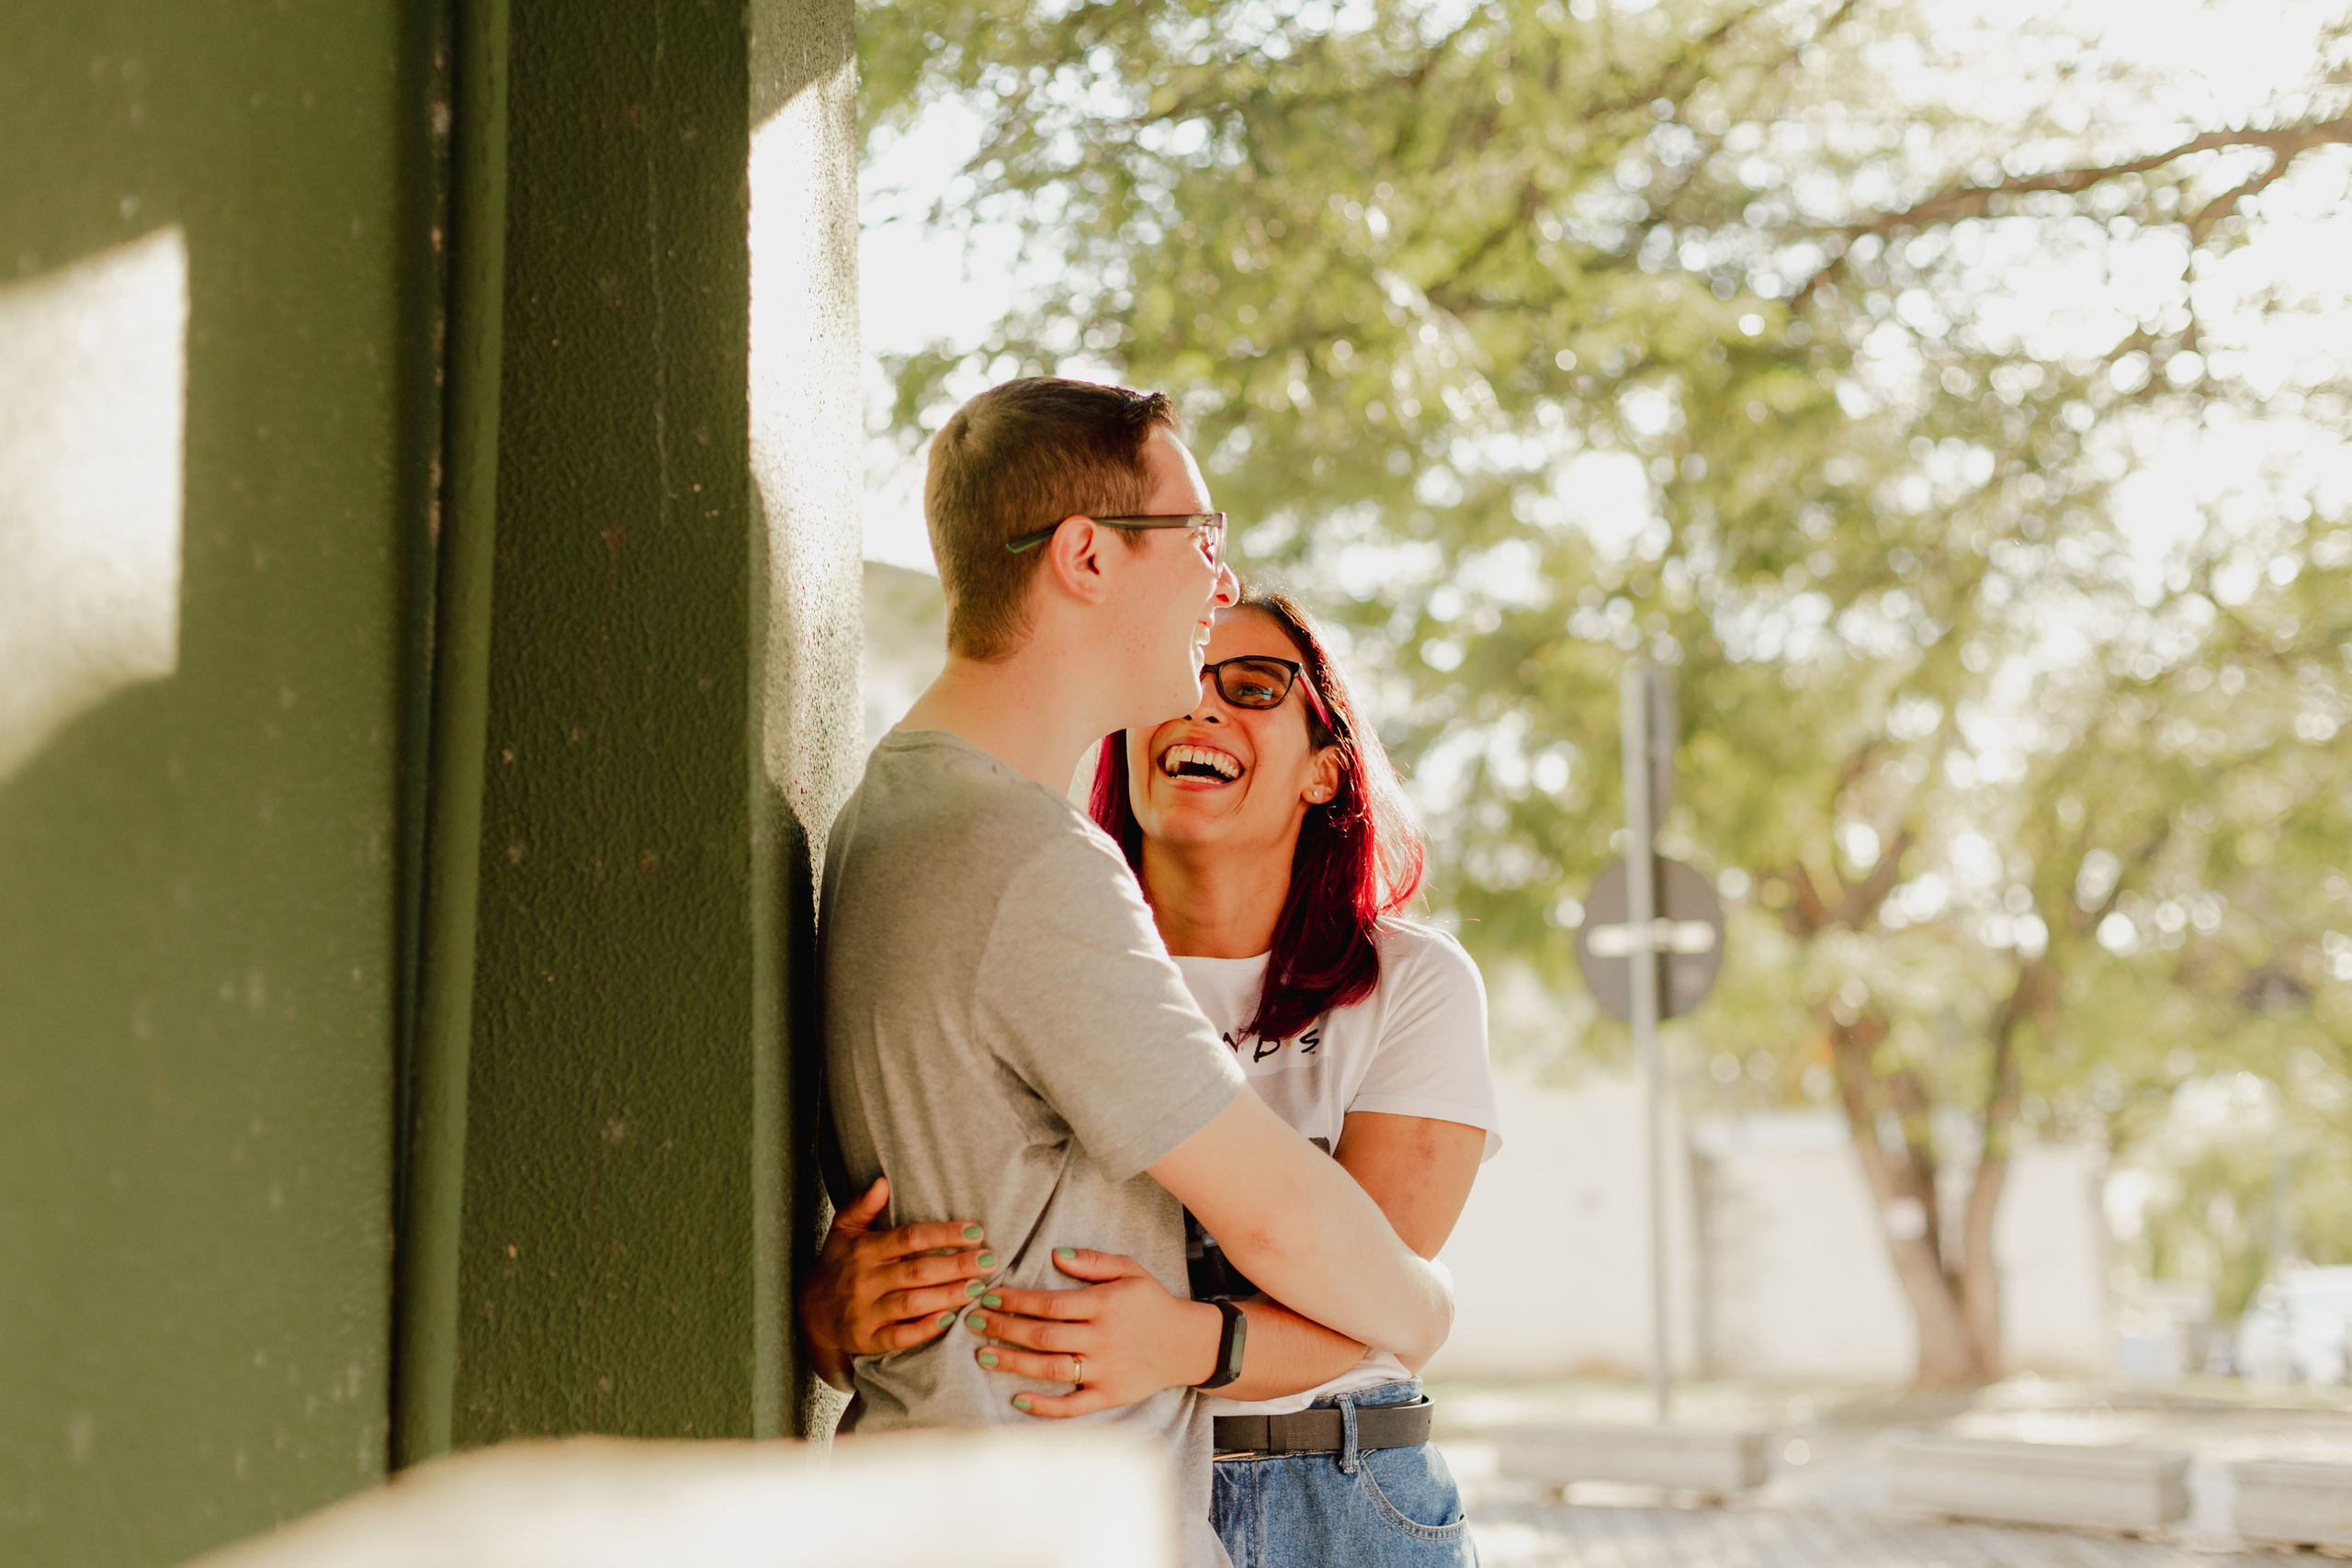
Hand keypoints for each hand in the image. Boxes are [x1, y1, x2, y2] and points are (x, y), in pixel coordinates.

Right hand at [799, 1178, 994, 1389]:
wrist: (810, 1311)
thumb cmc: (838, 1264)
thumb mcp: (843, 1230)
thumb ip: (862, 1205)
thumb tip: (883, 1182)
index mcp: (864, 1250)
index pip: (909, 1238)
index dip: (943, 1235)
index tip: (975, 1232)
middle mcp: (865, 1280)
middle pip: (917, 1271)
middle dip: (956, 1265)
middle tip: (989, 1260)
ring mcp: (865, 1312)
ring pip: (912, 1302)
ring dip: (948, 1295)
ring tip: (978, 1287)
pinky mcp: (867, 1340)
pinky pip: (900, 1335)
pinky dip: (926, 1328)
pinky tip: (951, 1319)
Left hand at [960, 1248, 1222, 1417]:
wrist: (1187, 1344)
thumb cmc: (1152, 1303)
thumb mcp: (1129, 1270)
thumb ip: (1093, 1262)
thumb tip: (1055, 1255)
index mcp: (1104, 1305)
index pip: (1049, 1303)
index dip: (1014, 1301)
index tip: (988, 1296)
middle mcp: (1102, 1339)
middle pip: (1042, 1336)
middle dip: (1002, 1329)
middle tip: (973, 1322)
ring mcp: (1105, 1370)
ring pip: (1050, 1369)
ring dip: (1012, 1363)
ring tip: (983, 1355)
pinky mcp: (1109, 1396)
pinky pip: (1071, 1406)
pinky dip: (1043, 1407)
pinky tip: (1016, 1399)